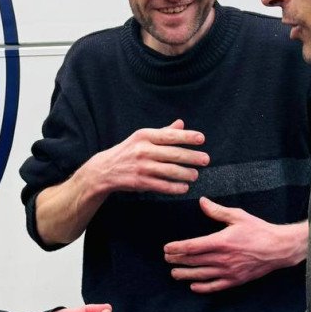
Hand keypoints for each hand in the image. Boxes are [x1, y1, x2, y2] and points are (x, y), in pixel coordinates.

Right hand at [87, 119, 208, 196]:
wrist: (105, 169)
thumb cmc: (128, 151)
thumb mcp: (141, 138)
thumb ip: (163, 132)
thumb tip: (181, 123)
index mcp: (144, 136)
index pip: (170, 135)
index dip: (187, 137)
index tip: (201, 139)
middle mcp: (143, 150)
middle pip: (173, 154)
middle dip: (192, 157)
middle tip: (205, 159)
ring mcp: (141, 167)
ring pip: (170, 171)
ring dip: (186, 174)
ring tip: (195, 175)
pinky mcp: (140, 182)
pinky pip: (162, 186)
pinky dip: (175, 187)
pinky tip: (184, 187)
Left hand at [163, 197, 308, 292]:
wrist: (279, 248)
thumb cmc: (259, 230)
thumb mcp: (238, 216)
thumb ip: (217, 211)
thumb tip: (202, 202)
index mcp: (221, 242)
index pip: (192, 246)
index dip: (177, 248)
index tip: (167, 248)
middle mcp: (223, 259)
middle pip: (193, 261)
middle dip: (178, 260)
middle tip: (167, 259)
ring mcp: (229, 272)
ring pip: (201, 275)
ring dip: (185, 275)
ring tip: (174, 273)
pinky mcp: (235, 280)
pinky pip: (215, 286)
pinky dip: (202, 287)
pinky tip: (193, 286)